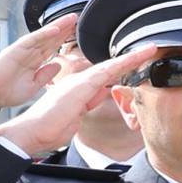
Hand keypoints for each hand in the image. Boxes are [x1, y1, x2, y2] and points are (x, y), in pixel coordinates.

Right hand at [0, 14, 78, 110]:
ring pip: (43, 36)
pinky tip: (55, 29)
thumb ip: (45, 75)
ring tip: (71, 18)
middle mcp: (28, 54)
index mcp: (34, 62)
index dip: (64, 39)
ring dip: (57, 26)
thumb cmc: (7, 93)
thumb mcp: (33, 86)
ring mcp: (21, 51)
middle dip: (64, 29)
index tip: (77, 32)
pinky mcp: (14, 51)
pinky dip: (43, 34)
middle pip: (50, 39)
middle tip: (76, 18)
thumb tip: (58, 65)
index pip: (52, 47)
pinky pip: (31, 40)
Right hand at [0, 45, 158, 156]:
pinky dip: (123, 63)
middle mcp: (79, 82)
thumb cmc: (49, 129)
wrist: (30, 133)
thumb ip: (88, 104)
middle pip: (110, 68)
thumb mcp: (76, 117)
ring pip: (111, 66)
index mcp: (79, 89)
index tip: (138, 63)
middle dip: (130, 59)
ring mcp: (79, 82)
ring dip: (132, 58)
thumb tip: (101, 93)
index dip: (122, 69)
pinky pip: (106, 72)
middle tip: (150, 49)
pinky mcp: (80, 86)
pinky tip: (137, 57)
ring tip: (151, 49)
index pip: (106, 77)